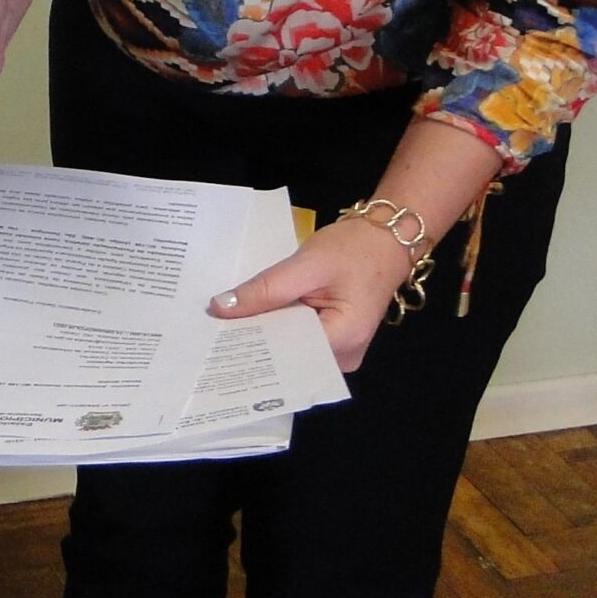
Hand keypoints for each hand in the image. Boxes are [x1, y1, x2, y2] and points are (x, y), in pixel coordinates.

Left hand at [207, 215, 421, 371]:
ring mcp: (341, 352)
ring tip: (224, 328)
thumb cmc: (353, 249)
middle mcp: (344, 357)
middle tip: (211, 334)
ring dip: (263, 336)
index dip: (252, 348)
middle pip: (288, 358)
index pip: (288, 356)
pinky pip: (299, 341)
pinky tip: (251, 320)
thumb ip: (265, 289)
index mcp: (344, 339)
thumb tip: (221, 308)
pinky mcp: (335, 341)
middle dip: (252, 344)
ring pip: (291, 351)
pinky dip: (277, 329)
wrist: (384, 240)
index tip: (216, 341)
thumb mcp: (305, 265)